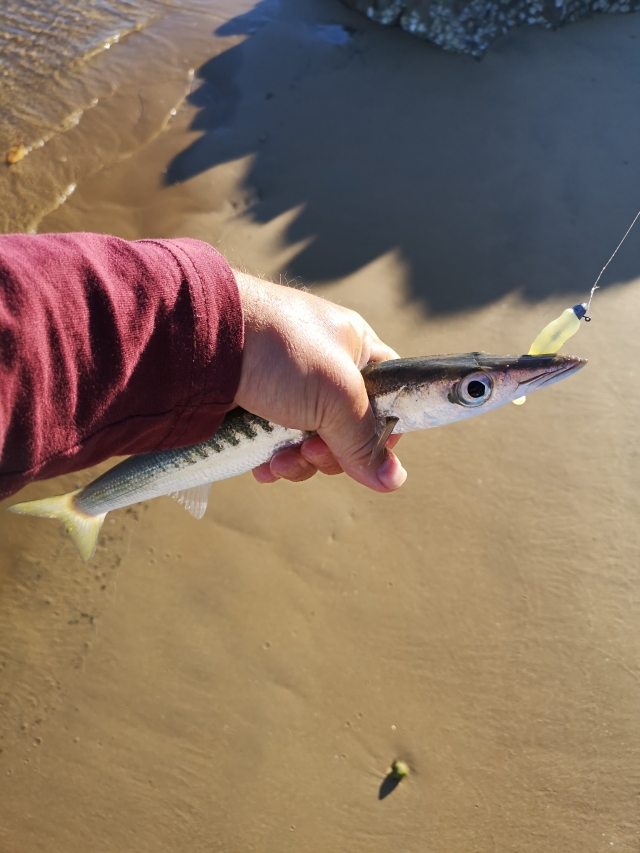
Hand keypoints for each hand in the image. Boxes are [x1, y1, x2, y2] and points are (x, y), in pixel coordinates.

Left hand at [233, 271, 405, 491]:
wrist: (200, 340)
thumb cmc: (279, 352)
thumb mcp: (336, 395)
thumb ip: (364, 440)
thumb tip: (395, 480)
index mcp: (355, 348)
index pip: (388, 396)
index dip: (382, 430)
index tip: (367, 453)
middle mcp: (325, 368)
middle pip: (349, 430)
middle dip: (331, 453)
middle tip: (311, 450)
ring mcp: (289, 388)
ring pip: (312, 444)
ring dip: (300, 462)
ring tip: (279, 461)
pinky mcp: (257, 406)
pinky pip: (278, 445)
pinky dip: (274, 460)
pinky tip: (262, 466)